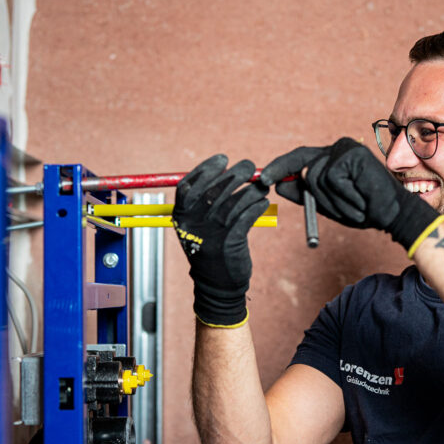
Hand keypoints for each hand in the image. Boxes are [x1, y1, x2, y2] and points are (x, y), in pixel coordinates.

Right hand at [173, 154, 269, 326]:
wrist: (216, 284)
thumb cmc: (210, 248)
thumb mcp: (199, 224)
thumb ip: (205, 200)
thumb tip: (226, 170)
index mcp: (181, 216)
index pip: (189, 185)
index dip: (206, 168)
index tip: (223, 159)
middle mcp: (193, 223)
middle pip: (213, 189)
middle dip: (235, 173)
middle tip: (249, 166)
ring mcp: (211, 233)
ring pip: (234, 202)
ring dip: (251, 190)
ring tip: (261, 187)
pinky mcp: (230, 242)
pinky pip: (246, 216)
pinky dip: (257, 206)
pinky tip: (262, 202)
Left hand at [259, 137, 439, 251]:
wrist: (392, 214)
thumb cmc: (362, 209)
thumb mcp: (326, 203)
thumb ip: (304, 193)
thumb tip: (278, 184)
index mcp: (330, 157)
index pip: (298, 157)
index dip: (279, 166)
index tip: (262, 178)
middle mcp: (337, 148)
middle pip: (304, 167)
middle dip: (304, 188)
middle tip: (301, 194)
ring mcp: (344, 149)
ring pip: (316, 178)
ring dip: (331, 200)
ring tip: (353, 204)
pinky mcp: (352, 154)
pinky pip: (332, 180)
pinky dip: (343, 196)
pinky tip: (360, 198)